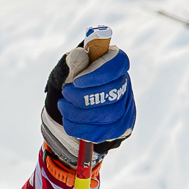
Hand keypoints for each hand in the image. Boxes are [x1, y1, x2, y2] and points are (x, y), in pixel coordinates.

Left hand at [42, 27, 133, 168]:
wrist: (76, 103)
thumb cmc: (74, 80)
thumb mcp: (71, 67)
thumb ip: (74, 62)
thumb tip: (78, 55)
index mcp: (116, 62)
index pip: (116, 65)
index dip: (97, 74)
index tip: (76, 81)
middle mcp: (124, 84)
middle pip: (112, 93)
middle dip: (83, 96)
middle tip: (65, 93)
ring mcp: (125, 107)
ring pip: (108, 115)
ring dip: (79, 114)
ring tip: (63, 106)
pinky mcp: (119, 127)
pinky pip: (103, 132)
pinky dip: (81, 129)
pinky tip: (69, 121)